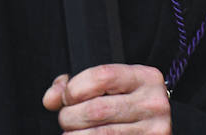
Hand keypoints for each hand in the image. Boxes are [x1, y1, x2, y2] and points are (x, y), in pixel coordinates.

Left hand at [43, 64, 170, 134]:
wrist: (154, 128)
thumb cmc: (127, 105)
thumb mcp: (111, 87)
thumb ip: (77, 86)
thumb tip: (51, 98)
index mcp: (145, 78)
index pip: (102, 76)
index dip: (74, 89)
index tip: (67, 98)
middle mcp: (152, 102)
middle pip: (96, 110)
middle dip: (70, 117)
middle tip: (68, 120)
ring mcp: (152, 129)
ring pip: (100, 134)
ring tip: (72, 133)